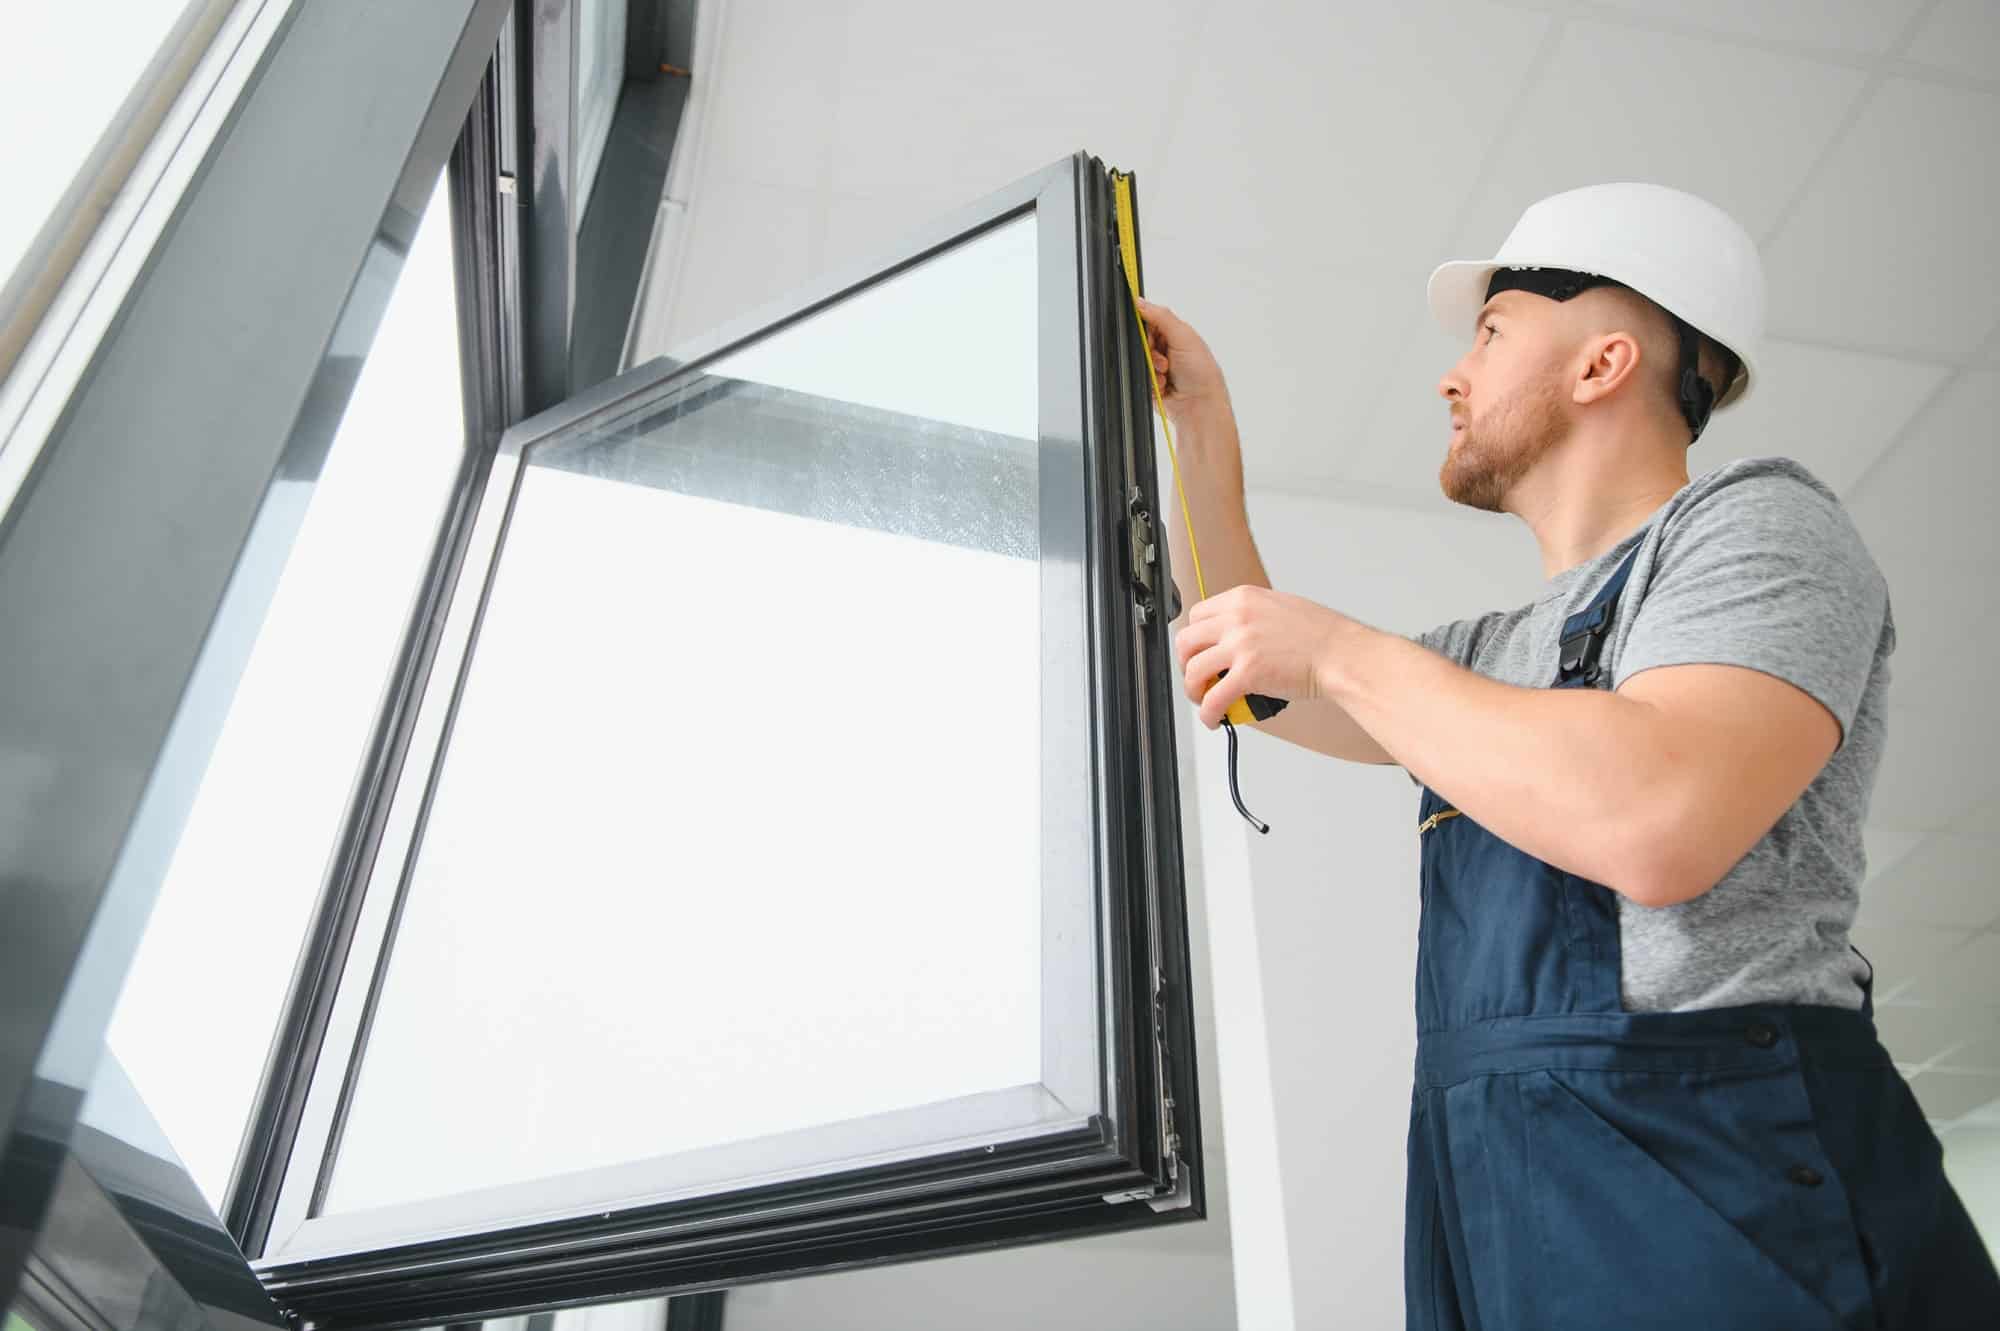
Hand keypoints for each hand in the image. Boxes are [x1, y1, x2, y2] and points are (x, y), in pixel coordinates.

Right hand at [1134, 297, 1231, 432]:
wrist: (1199, 407)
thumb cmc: (1202, 373)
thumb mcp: (1183, 336)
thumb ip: (1161, 316)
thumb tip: (1140, 301)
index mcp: (1175, 333)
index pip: (1150, 320)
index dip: (1145, 326)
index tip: (1149, 335)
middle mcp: (1166, 348)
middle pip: (1141, 340)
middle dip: (1150, 350)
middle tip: (1163, 358)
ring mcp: (1158, 367)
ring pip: (1138, 359)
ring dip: (1151, 367)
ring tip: (1166, 374)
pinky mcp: (1151, 383)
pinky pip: (1139, 376)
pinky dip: (1149, 381)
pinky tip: (1164, 385)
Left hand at [1173, 585, 1351, 729]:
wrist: (1342, 655)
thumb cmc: (1322, 636)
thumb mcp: (1280, 608)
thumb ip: (1252, 617)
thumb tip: (1236, 635)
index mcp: (1243, 598)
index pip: (1198, 615)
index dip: (1195, 638)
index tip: (1199, 651)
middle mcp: (1237, 618)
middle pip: (1187, 640)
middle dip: (1186, 662)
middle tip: (1196, 676)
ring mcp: (1240, 645)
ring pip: (1193, 670)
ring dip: (1193, 689)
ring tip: (1204, 699)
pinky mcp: (1247, 673)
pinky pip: (1212, 698)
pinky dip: (1207, 713)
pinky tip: (1214, 718)